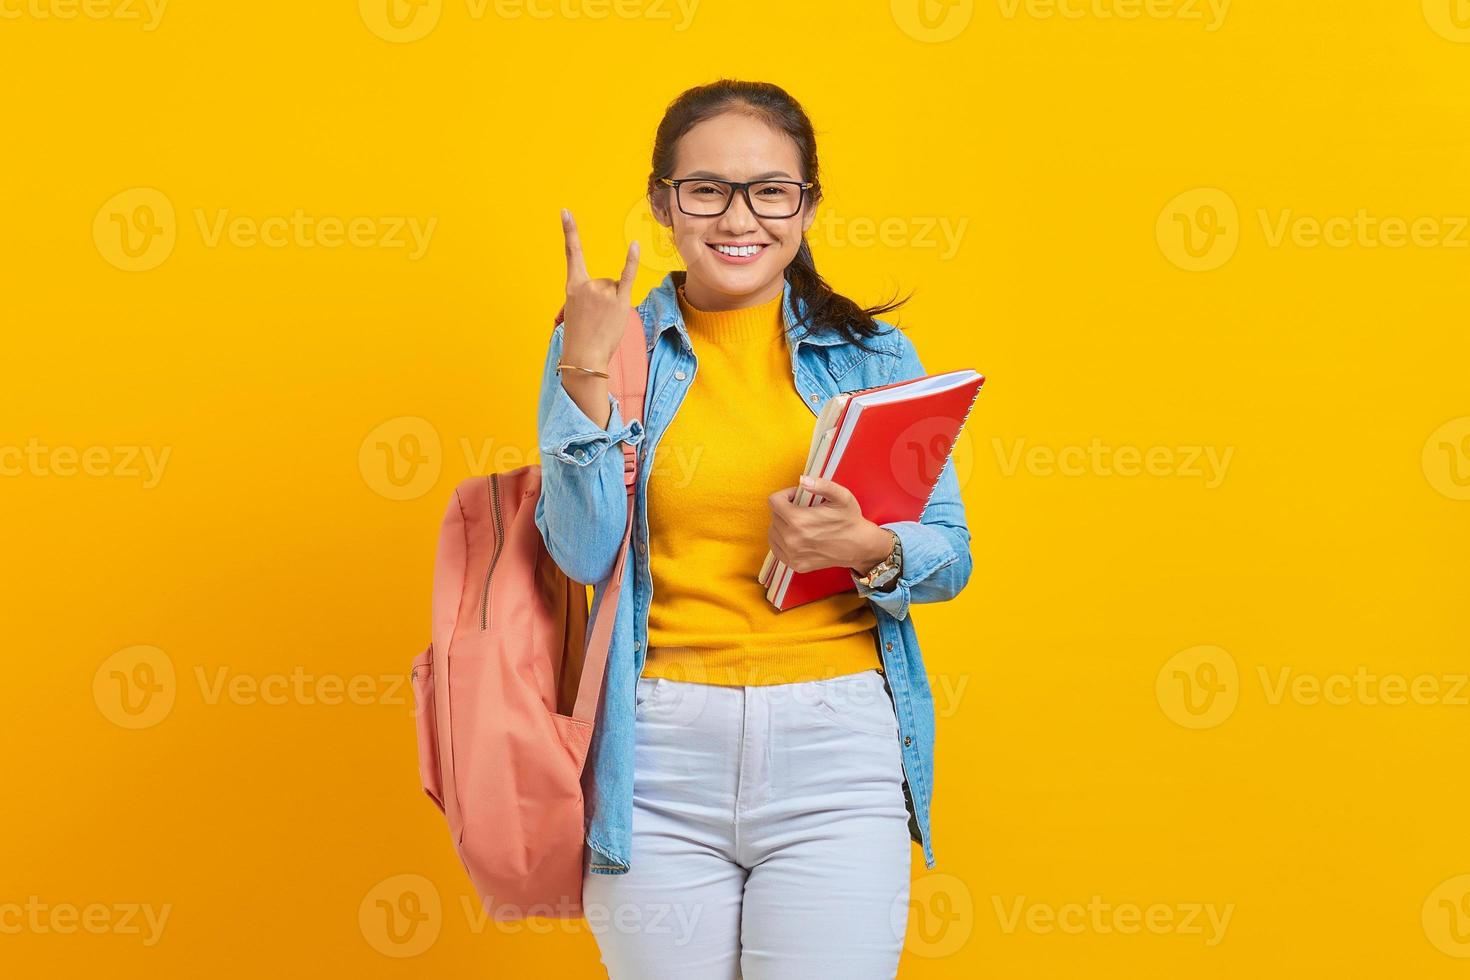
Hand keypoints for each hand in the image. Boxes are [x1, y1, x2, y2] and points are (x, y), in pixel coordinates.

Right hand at [560, 208, 639, 368]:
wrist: (584, 357)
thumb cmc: (580, 336)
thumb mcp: (574, 312)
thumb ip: (587, 294)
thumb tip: (609, 289)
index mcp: (573, 286)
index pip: (572, 253)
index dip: (570, 231)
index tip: (566, 212)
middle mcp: (588, 284)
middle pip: (604, 280)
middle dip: (603, 299)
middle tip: (594, 321)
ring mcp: (604, 291)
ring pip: (615, 287)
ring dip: (613, 304)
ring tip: (604, 322)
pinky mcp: (620, 300)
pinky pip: (628, 276)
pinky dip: (631, 261)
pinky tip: (634, 246)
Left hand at [767, 475, 893, 574]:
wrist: (859, 546)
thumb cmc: (849, 520)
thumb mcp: (841, 496)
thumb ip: (821, 485)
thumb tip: (802, 480)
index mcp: (799, 521)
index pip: (774, 501)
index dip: (785, 495)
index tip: (797, 497)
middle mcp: (791, 540)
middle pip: (774, 516)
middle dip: (785, 509)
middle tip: (803, 510)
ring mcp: (792, 555)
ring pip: (773, 532)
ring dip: (782, 525)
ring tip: (800, 523)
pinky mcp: (795, 565)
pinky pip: (777, 548)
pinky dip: (782, 540)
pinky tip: (797, 536)